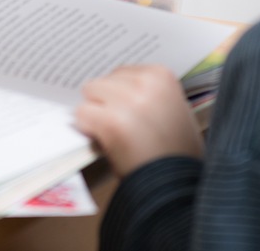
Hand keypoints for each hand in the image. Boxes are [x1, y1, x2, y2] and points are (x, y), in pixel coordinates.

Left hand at [75, 64, 202, 176]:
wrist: (177, 187)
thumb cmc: (177, 153)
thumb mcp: (173, 110)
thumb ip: (148, 93)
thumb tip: (115, 88)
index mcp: (162, 76)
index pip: (123, 73)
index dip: (120, 94)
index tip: (129, 112)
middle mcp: (145, 83)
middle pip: (104, 80)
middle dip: (106, 101)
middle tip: (121, 127)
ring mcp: (128, 101)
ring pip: (90, 93)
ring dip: (96, 113)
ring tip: (115, 134)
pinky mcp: (111, 121)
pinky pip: (82, 114)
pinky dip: (87, 128)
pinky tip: (105, 141)